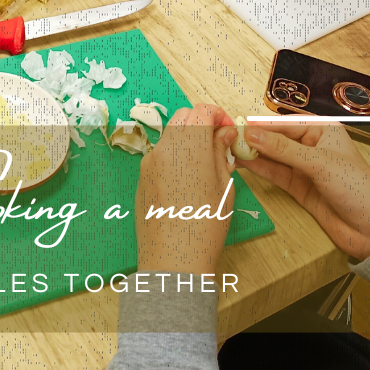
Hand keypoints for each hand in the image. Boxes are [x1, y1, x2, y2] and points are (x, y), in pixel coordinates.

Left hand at [135, 104, 237, 274]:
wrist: (173, 259)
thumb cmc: (206, 224)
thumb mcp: (224, 187)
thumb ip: (221, 153)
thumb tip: (223, 133)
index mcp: (189, 145)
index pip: (202, 110)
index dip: (218, 115)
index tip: (228, 131)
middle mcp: (165, 146)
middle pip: (183, 118)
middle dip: (202, 124)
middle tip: (218, 147)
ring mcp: (149, 161)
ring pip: (171, 136)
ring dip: (188, 140)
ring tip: (205, 167)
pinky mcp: (141, 176)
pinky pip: (160, 155)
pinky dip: (175, 157)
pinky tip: (186, 183)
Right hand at [244, 120, 369, 260]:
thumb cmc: (359, 189)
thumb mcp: (319, 164)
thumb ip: (284, 150)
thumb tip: (253, 135)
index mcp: (322, 130)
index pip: (283, 124)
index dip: (260, 126)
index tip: (238, 127)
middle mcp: (311, 146)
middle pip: (276, 139)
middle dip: (254, 139)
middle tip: (229, 138)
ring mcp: (304, 168)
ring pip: (272, 157)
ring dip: (253, 154)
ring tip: (230, 150)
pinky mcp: (299, 188)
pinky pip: (275, 174)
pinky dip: (259, 169)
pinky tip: (244, 164)